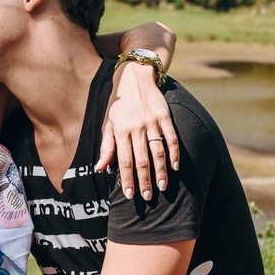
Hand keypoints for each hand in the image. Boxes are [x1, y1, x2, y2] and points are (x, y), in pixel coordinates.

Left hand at [96, 62, 179, 199]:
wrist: (135, 77)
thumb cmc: (118, 104)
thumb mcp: (108, 123)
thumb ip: (106, 147)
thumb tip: (99, 168)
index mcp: (121, 131)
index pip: (124, 160)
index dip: (127, 179)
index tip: (130, 194)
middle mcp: (137, 127)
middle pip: (142, 159)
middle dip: (145, 180)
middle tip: (147, 197)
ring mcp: (152, 122)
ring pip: (158, 152)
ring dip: (161, 171)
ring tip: (162, 187)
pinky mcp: (165, 116)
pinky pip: (172, 138)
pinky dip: (175, 153)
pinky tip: (175, 167)